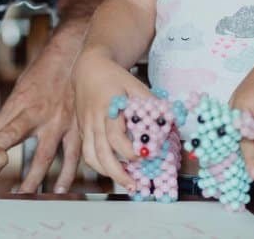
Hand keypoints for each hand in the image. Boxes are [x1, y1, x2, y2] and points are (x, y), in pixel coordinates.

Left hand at [0, 43, 80, 192]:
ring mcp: (62, 122)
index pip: (4, 132)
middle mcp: (43, 116)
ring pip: (49, 157)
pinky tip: (61, 188)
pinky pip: (74, 155)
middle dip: (13, 172)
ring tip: (28, 196)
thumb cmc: (42, 73)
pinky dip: (68, 173)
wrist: (74, 55)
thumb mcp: (20, 90)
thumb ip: (5, 117)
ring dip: (38, 179)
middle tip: (0, 191)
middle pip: (27, 150)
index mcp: (24, 105)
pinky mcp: (78, 127)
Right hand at [71, 47, 152, 191]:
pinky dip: (99, 165)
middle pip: (101, 153)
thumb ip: (151, 103)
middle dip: (117, 172)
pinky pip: (87, 153)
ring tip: (125, 181)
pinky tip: (113, 170)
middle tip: (134, 184)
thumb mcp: (135, 85)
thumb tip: (171, 118)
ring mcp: (86, 127)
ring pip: (91, 156)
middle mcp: (94, 120)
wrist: (88, 69)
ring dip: (107, 172)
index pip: (115, 136)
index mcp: (108, 108)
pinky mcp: (82, 131)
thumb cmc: (114, 77)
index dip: (129, 151)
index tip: (144, 156)